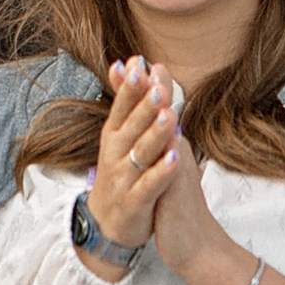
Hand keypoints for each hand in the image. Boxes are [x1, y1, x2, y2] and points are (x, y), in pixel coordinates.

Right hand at [84, 56, 185, 261]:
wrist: (107, 223)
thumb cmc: (119, 172)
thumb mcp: (119, 135)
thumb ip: (128, 100)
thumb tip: (129, 61)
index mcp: (113, 135)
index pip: (121, 106)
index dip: (130, 87)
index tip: (139, 63)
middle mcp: (116, 154)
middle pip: (132, 126)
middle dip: (144, 106)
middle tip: (157, 86)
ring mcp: (124, 178)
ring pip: (142, 153)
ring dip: (156, 134)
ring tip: (171, 116)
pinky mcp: (134, 202)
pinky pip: (149, 185)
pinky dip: (162, 172)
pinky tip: (176, 158)